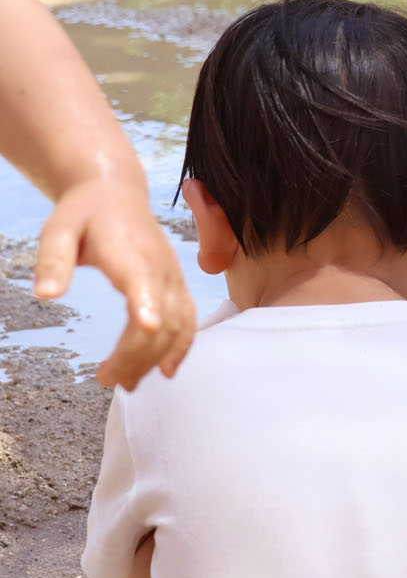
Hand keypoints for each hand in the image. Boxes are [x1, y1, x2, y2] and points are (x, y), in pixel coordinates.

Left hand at [34, 178, 194, 389]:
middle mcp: (161, 268)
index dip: (148, 307)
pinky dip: (181, 348)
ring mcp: (174, 278)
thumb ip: (52, 261)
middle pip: (161, 319)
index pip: (145, 284)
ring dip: (156, 358)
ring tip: (129, 383)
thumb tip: (46, 296)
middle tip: (107, 380)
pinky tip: (166, 370)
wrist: (116, 194)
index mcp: (132, 254)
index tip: (147, 329)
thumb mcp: (58, 229)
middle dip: (137, 355)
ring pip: (178, 326)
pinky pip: (189, 321)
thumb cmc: (85, 213)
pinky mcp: (177, 286)